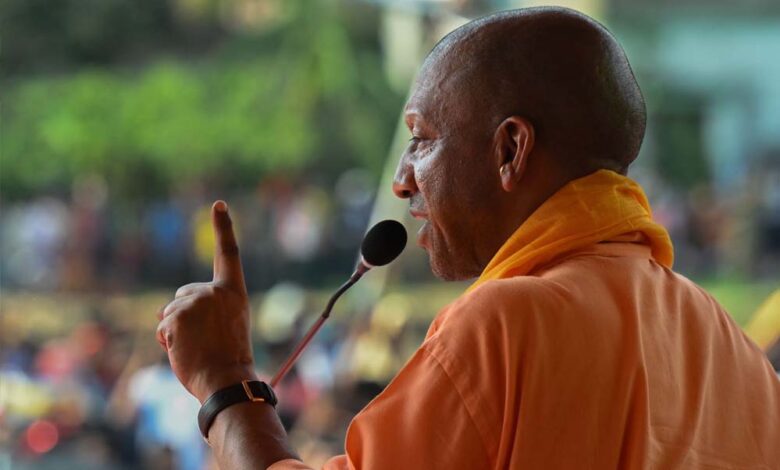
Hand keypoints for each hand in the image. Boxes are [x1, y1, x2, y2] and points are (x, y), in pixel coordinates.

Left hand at [156, 200, 256, 402]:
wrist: (226, 380)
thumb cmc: (228, 359)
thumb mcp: (227, 326)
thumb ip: (206, 310)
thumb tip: (162, 311)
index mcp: (234, 292)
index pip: (229, 254)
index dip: (224, 228)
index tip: (218, 204)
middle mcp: (215, 291)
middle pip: (184, 293)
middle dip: (183, 313)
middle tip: (200, 340)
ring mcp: (196, 301)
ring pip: (170, 311)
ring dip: (174, 330)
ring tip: (194, 348)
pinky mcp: (177, 314)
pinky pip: (163, 325)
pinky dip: (167, 340)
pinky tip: (182, 350)